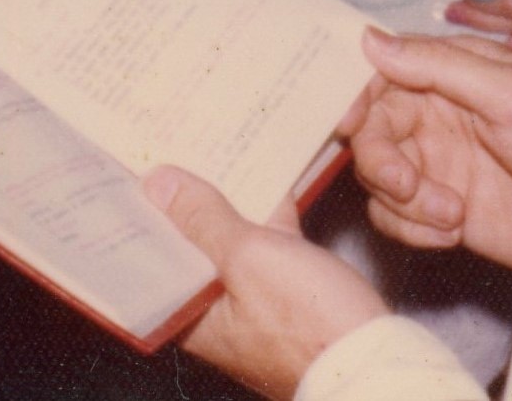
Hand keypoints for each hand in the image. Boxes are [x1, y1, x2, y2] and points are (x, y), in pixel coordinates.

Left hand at [145, 166, 387, 398]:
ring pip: (231, 240)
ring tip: (211, 147)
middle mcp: (216, 312)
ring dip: (227, 199)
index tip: (129, 171)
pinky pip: (272, 242)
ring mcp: (255, 301)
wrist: (382, 364)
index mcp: (190, 317)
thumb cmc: (314, 328)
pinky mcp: (293, 293)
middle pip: (189, 245)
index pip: (150, 257)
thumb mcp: (248, 261)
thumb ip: (203, 220)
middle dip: (182, 199)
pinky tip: (271, 174)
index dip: (140, 215)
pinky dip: (270, 211)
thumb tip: (158, 184)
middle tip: (168, 148)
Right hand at [349, 29, 511, 270]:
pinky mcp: (442, 212)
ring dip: (403, 200)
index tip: (345, 121)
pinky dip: (412, 228)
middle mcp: (436, 118)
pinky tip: (453, 232)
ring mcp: (438, 166)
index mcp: (450, 76)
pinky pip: (394, 217)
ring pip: (377, 178)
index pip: (380, 74)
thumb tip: (369, 38)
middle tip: (406, 183)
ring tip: (452, 214)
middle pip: (370, 131)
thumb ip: (438, 66)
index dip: (354, 95)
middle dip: (380, 159)